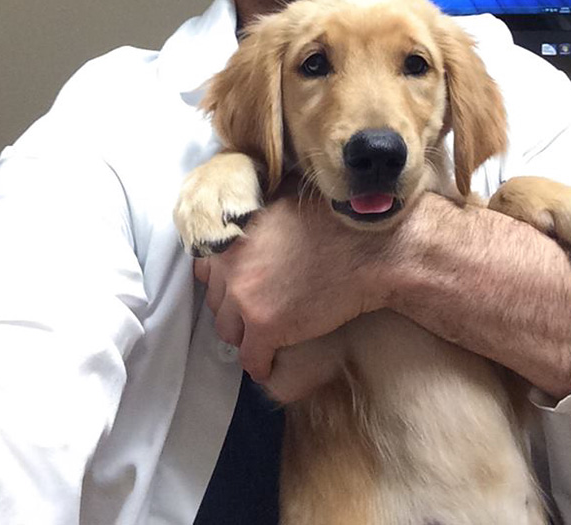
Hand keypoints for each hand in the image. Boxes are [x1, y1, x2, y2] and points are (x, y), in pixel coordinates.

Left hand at [194, 194, 387, 381]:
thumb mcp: (279, 206)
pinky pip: (252, 358)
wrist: (364, 249)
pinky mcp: (265, 327)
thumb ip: (252, 222)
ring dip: (245, 336)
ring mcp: (244, 297)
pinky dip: (260, 364)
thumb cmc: (332, 223)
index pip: (206, 270)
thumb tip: (242, 231)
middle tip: (255, 311)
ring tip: (262, 337)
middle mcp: (229, 265)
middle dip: (235, 309)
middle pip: (217, 302)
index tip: (237, 287)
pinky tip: (270, 364)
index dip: (225, 281)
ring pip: (229, 332)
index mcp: (230, 235)